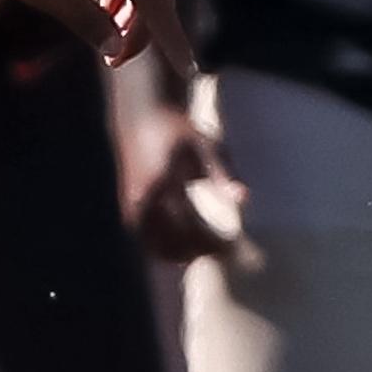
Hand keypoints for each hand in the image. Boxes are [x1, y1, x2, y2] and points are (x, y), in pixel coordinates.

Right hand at [119, 114, 246, 263]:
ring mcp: (131, 204)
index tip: (229, 249)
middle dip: (193, 253)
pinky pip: (144, 237)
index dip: (207, 243)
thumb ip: (223, 174)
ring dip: (177, 253)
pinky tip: (184, 243)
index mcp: (162, 185)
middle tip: (219, 254)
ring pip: (152, 244)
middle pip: (167, 243)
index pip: (186, 228)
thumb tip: (244, 199)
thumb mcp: (205, 146)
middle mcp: (142, 199)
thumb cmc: (176, 129)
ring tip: (203, 252)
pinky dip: (163, 245)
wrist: (139, 116)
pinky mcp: (127, 206)